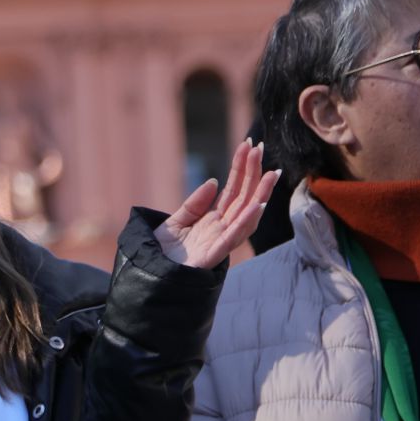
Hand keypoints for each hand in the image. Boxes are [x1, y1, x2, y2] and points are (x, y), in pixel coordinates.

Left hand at [156, 139, 279, 268]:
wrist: (148, 275)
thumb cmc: (162, 253)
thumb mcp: (175, 222)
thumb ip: (194, 204)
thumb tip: (214, 182)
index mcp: (213, 220)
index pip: (233, 190)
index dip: (241, 168)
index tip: (249, 145)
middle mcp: (221, 229)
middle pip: (243, 197)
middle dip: (253, 173)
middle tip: (261, 148)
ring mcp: (219, 242)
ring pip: (247, 215)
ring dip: (261, 194)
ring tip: (271, 174)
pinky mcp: (213, 255)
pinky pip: (233, 237)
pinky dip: (247, 221)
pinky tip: (258, 205)